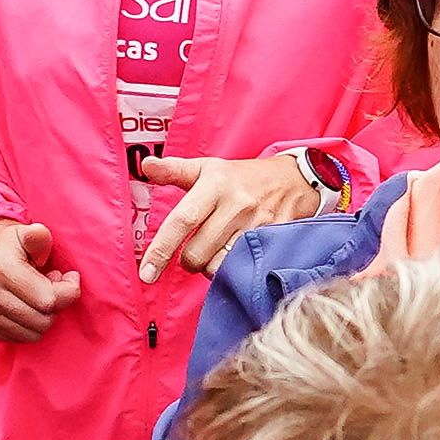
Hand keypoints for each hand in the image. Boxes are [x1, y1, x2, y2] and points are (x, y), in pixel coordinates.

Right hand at [0, 217, 80, 342]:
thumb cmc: (12, 245)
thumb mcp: (29, 232)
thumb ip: (40, 236)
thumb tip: (44, 247)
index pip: (49, 300)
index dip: (69, 291)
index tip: (69, 278)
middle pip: (42, 321)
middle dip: (55, 306)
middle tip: (52, 287)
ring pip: (31, 334)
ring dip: (42, 318)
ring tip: (37, 297)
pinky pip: (15, 338)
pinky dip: (26, 326)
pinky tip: (24, 307)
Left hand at [135, 150, 320, 280]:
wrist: (294, 179)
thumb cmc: (241, 177)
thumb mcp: (208, 168)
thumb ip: (174, 171)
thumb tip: (146, 165)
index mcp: (215, 185)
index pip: (182, 220)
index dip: (161, 249)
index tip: (147, 273)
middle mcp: (236, 204)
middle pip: (198, 253)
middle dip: (189, 261)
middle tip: (195, 251)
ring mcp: (257, 223)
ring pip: (219, 265)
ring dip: (212, 267)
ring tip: (217, 252)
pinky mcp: (275, 238)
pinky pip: (243, 268)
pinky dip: (234, 270)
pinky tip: (234, 258)